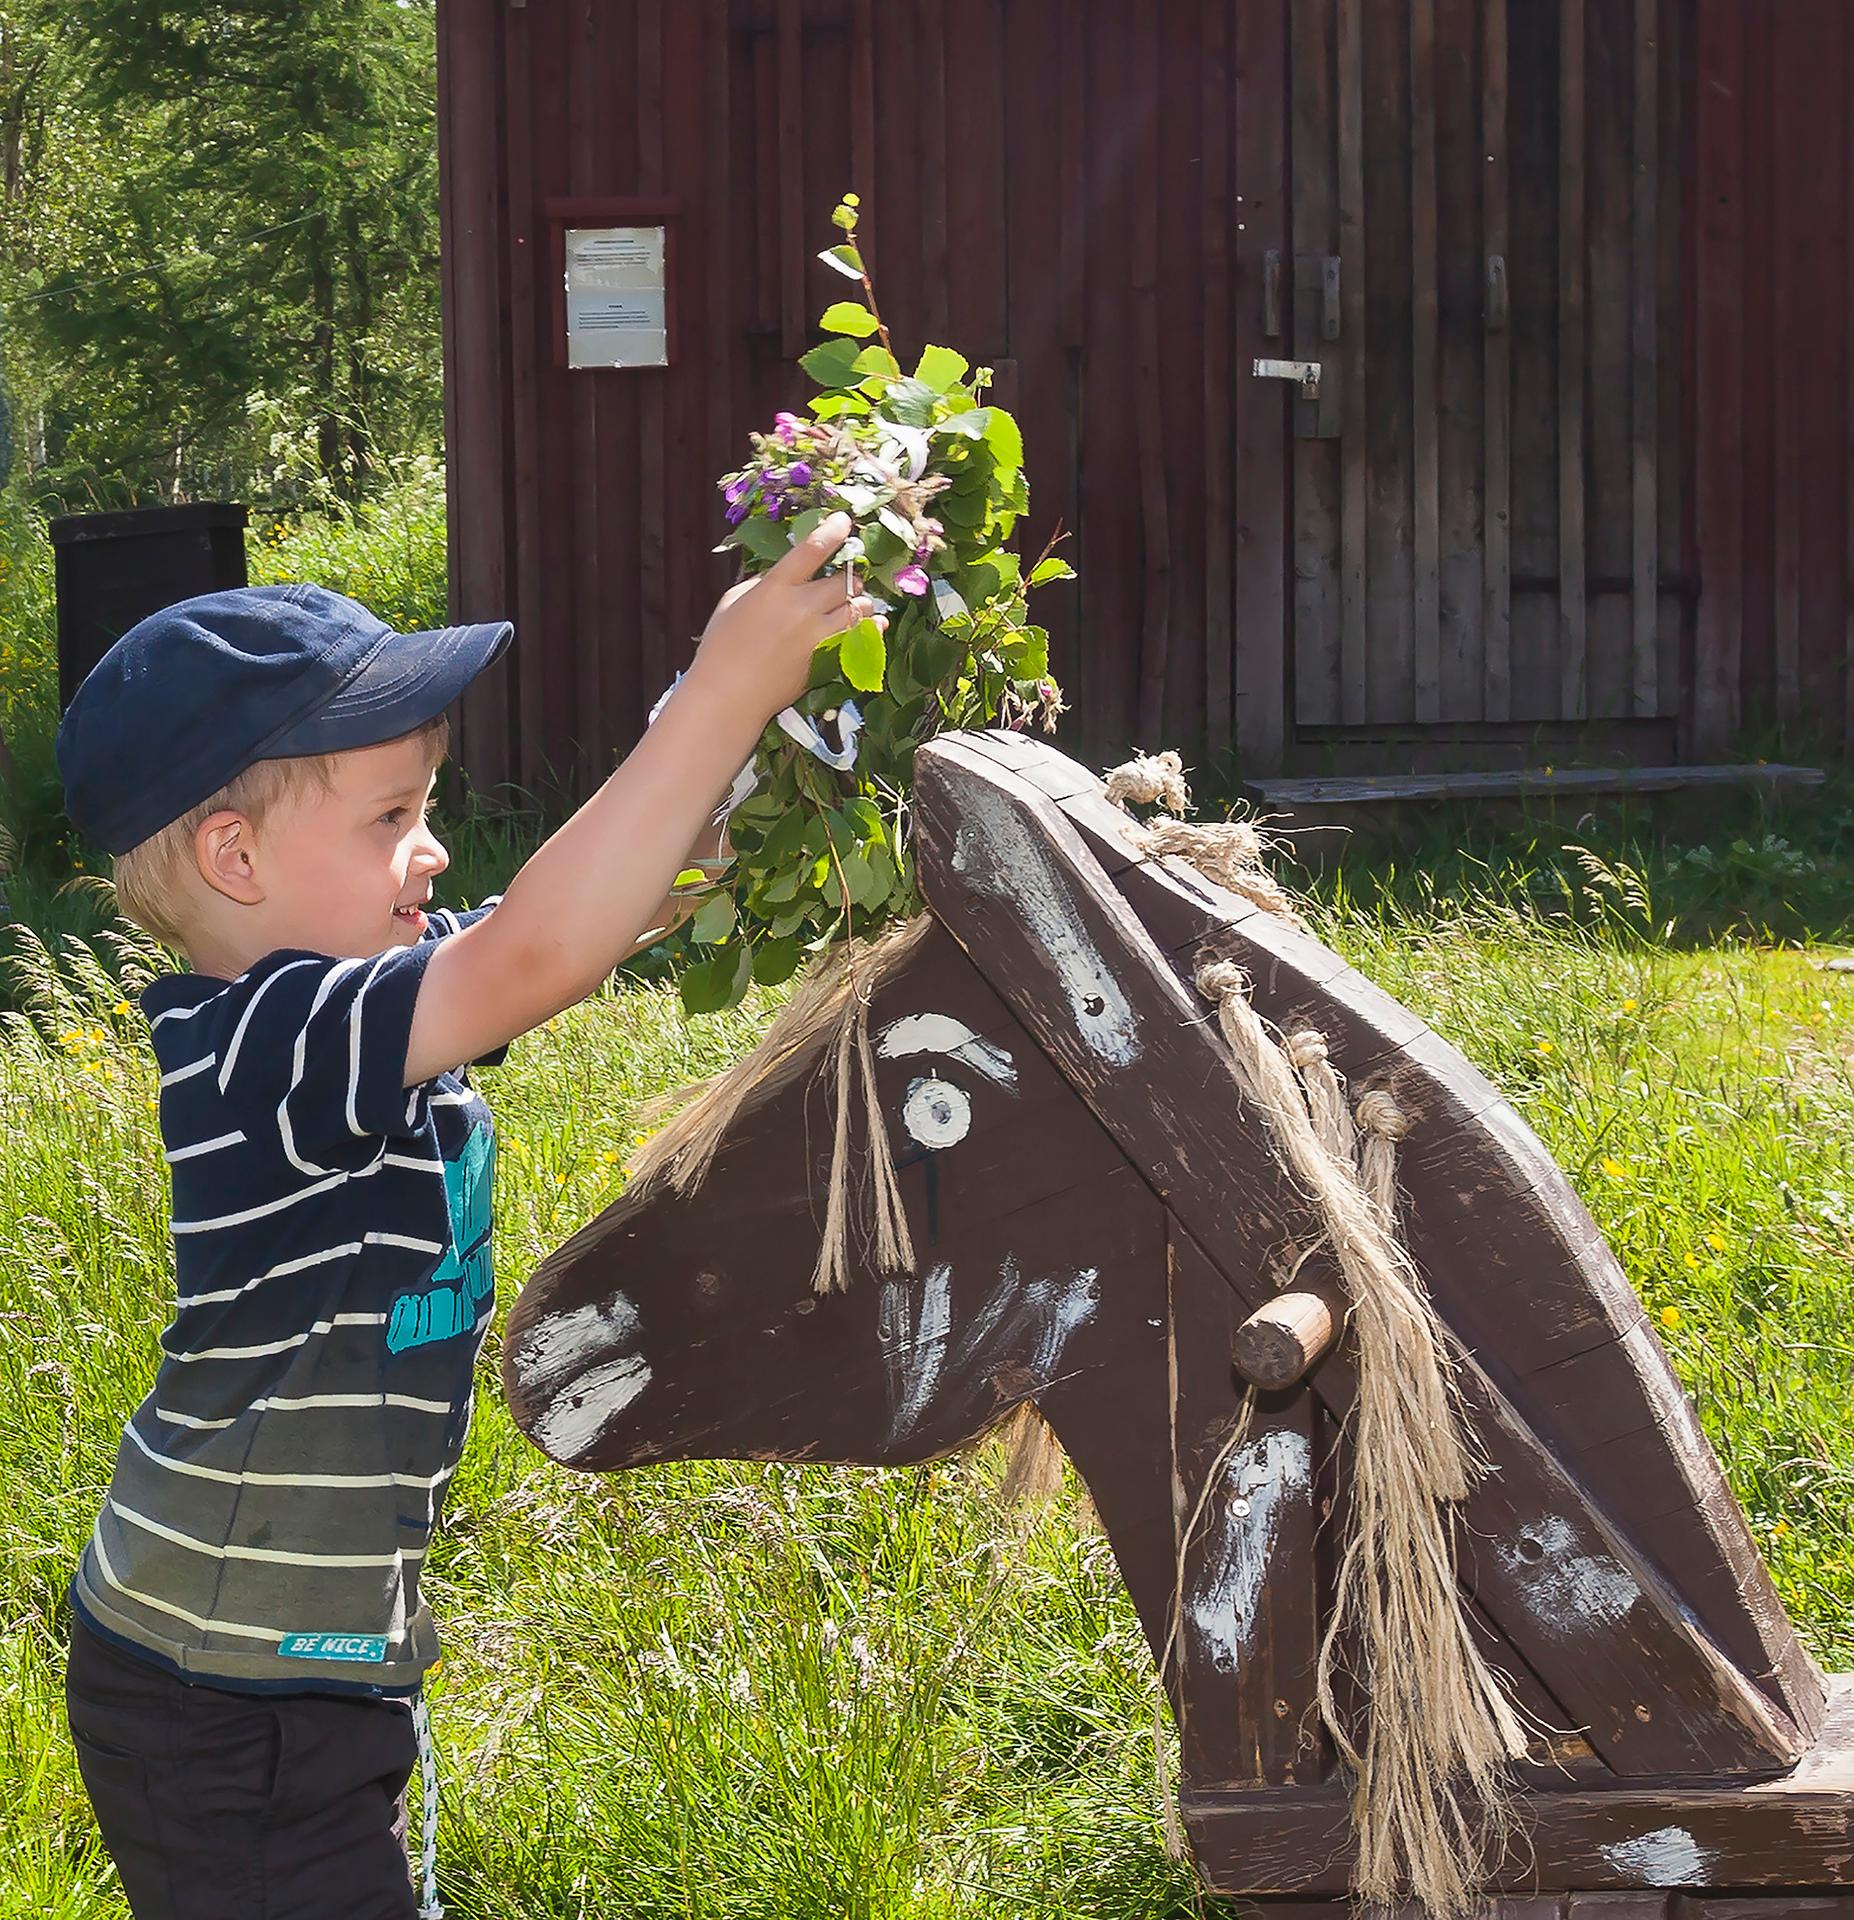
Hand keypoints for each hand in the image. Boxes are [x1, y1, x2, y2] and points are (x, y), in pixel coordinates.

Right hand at [687, 512, 881, 717]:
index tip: (844, 520)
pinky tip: (871, 625)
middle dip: (848, 579)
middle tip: (841, 584)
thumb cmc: (722, 647)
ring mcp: (818, 636)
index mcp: (774, 588)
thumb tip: (790, 573)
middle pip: (845, 581)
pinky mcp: (828, 660)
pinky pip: (863, 637)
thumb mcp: (733, 602)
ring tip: (850, 606)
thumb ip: (764, 582)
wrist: (728, 696)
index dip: (832, 531)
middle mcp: (801, 608)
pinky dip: (870, 628)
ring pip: (860, 607)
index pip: (811, 550)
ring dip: (859, 603)